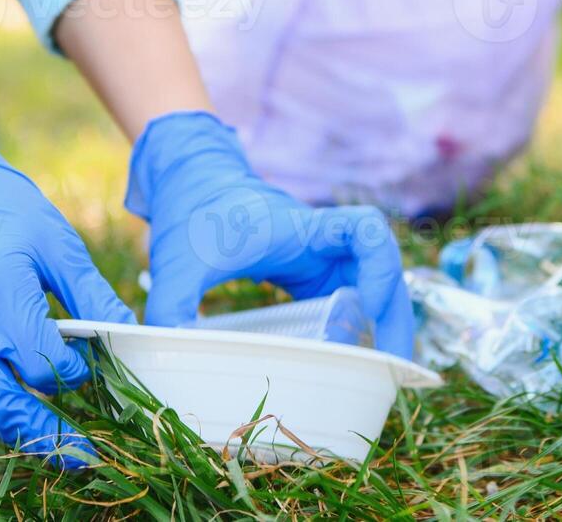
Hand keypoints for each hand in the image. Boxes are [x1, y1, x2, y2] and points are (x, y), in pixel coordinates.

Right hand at [0, 100, 132, 466]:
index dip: (73, 371)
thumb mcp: (56, 243)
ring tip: (47, 438)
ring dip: (8, 423)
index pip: (43, 363)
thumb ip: (91, 295)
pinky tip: (10, 402)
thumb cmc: (2, 205)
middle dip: (39, 431)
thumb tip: (128, 335)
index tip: (91, 365)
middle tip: (80, 455)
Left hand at [125, 111, 413, 357]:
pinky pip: (348, 302)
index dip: (381, 267)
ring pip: (372, 290)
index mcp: (302, 230)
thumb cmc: (192, 214)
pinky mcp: (310, 279)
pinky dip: (357, 331)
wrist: (191, 186)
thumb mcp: (178, 262)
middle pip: (383, 271)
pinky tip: (350, 365)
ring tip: (379, 376)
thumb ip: (170, 306)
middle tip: (391, 366)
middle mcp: (322, 244)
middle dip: (395, 316)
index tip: (367, 306)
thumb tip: (166, 357)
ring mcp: (320, 262)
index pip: (366, 231)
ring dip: (383, 327)